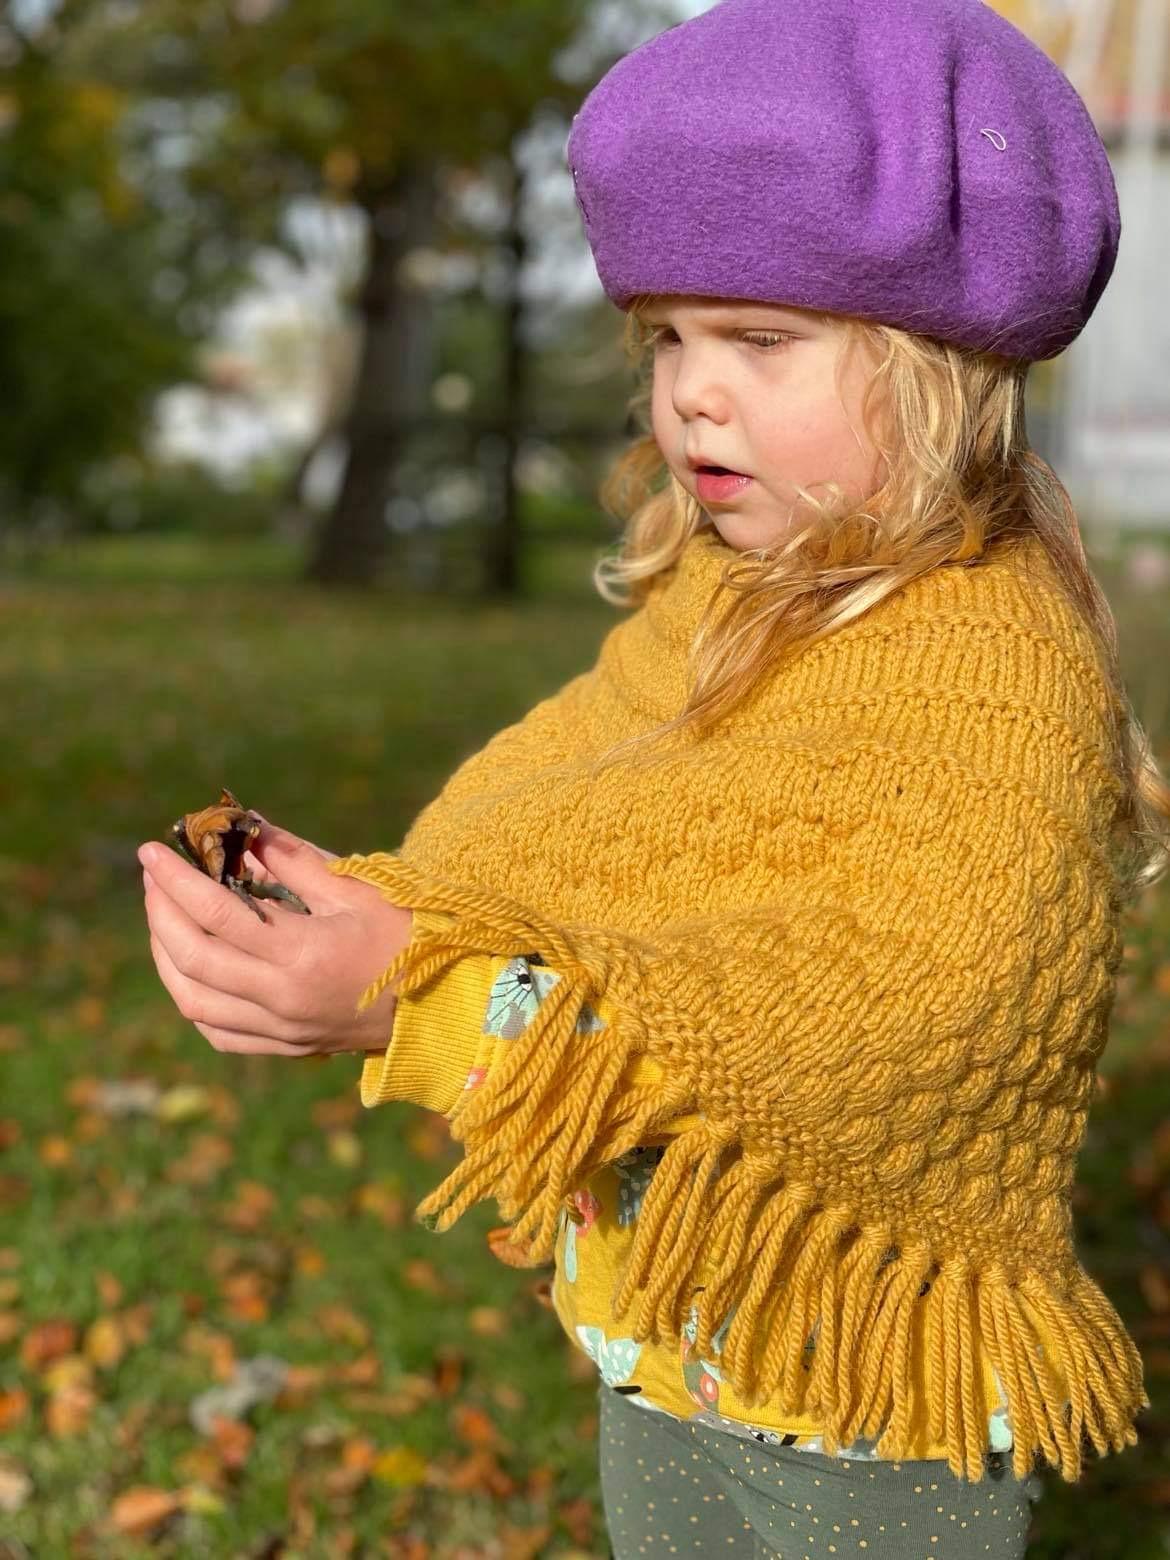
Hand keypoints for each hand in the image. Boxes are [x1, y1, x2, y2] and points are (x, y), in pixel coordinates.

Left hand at [139, 817, 412, 1058]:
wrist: (444, 1002)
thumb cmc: (407, 935)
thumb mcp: (356, 888)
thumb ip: (292, 859)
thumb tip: (243, 829)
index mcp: (301, 954)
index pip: (215, 914)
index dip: (175, 879)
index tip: (151, 850)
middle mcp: (282, 998)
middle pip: (192, 958)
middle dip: (160, 913)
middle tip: (155, 878)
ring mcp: (281, 1029)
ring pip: (193, 1000)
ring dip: (166, 956)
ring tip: (163, 917)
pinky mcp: (285, 1046)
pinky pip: (217, 1031)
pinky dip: (193, 997)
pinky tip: (190, 967)